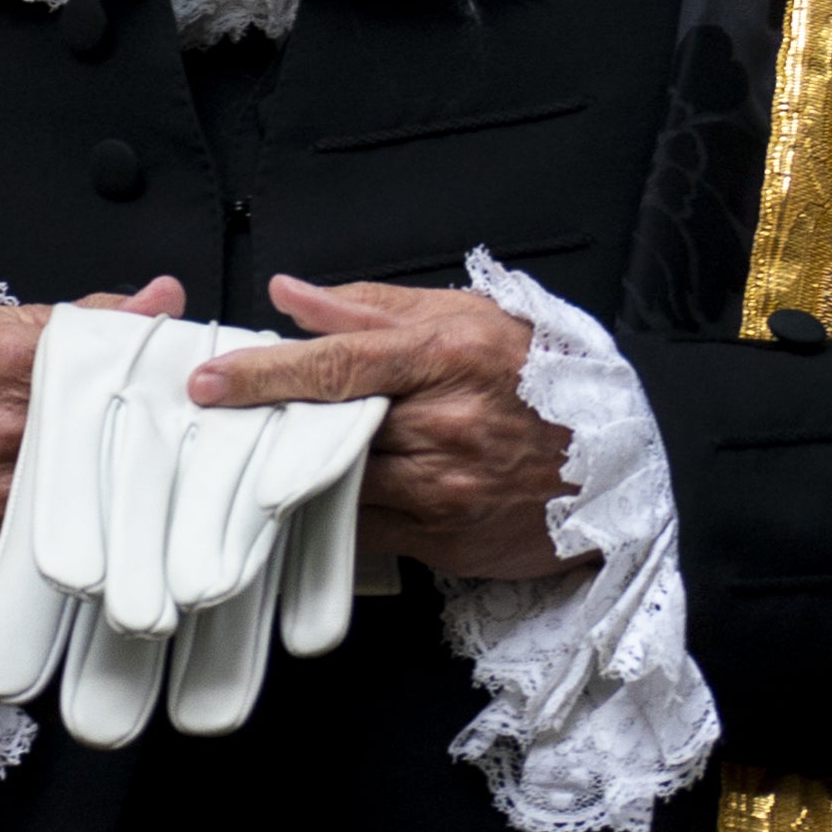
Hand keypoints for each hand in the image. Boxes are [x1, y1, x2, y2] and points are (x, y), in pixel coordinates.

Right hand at [0, 280, 184, 585]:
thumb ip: (80, 315)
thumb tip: (162, 295)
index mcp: (11, 360)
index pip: (123, 356)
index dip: (163, 370)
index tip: (184, 378)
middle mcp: (13, 424)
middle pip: (129, 423)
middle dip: (162, 428)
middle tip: (178, 429)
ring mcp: (14, 487)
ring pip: (115, 485)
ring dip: (141, 481)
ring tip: (145, 472)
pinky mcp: (15, 543)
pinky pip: (86, 538)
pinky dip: (107, 529)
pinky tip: (113, 518)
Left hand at [189, 277, 567, 574]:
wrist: (623, 463)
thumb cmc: (541, 379)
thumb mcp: (468, 316)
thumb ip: (370, 306)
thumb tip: (289, 294)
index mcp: (447, 358)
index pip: (336, 364)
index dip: (263, 374)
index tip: (208, 380)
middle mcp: (444, 425)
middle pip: (325, 429)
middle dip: (264, 426)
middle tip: (212, 422)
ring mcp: (445, 487)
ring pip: (335, 484)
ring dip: (285, 474)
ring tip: (247, 456)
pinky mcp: (443, 537)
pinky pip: (362, 528)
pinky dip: (325, 513)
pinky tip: (298, 499)